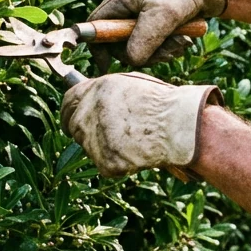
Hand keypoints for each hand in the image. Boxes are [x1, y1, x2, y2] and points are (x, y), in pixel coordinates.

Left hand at [61, 73, 223, 178]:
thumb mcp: (132, 84)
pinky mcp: (106, 162)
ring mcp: (96, 138)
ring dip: (104, 147)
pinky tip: (137, 154)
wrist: (182, 127)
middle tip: (109, 135)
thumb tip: (87, 97)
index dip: (69, 111)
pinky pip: (105, 166)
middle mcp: (91, 112)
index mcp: (97, 89)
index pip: (68, 101)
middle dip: (86, 131)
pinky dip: (119, 164)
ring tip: (132, 141)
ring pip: (88, 148)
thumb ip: (105, 91)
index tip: (72, 119)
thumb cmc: (165, 104)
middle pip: (73, 126)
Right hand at [89, 0, 226, 69]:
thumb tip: (131, 60)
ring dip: (162, 51)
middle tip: (168, 51)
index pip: (94, 28)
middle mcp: (126, 10)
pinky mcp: (156, 26)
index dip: (98, 48)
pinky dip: (170, 48)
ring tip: (182, 41)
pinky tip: (185, 39)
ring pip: (141, 50)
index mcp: (118, 1)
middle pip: (120, 45)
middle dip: (144, 53)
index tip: (107, 66)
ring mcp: (141, 19)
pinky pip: (156, 47)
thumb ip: (144, 39)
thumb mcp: (162, 15)